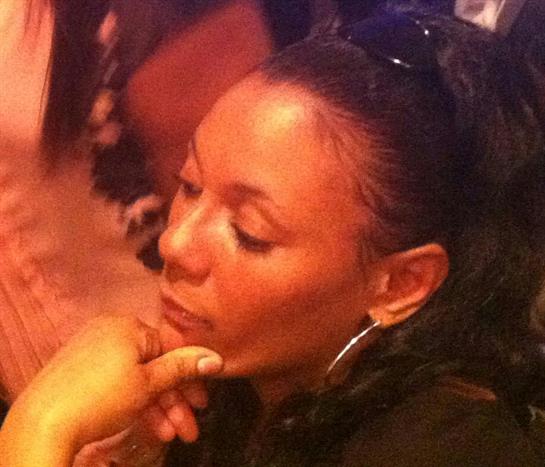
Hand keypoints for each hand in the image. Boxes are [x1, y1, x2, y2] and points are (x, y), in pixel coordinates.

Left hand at [0, 315, 221, 466]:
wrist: (41, 424)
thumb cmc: (101, 398)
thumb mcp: (148, 384)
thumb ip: (183, 368)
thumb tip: (217, 358)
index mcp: (128, 326)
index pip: (170, 349)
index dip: (190, 379)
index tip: (202, 405)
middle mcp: (111, 332)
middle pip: (155, 367)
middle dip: (174, 402)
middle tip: (188, 429)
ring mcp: (93, 351)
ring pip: (138, 379)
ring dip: (158, 408)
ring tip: (170, 436)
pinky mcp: (80, 371)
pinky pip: (119, 383)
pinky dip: (135, 404)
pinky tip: (148, 427)